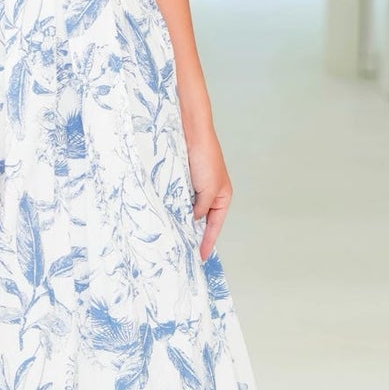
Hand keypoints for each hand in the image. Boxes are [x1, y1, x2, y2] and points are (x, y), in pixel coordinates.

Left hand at [184, 117, 231, 261]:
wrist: (191, 132)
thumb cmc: (205, 159)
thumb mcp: (208, 190)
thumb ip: (200, 209)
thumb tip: (192, 221)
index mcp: (222, 197)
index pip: (214, 226)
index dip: (207, 242)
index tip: (200, 257)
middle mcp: (210, 194)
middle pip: (202, 220)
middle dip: (193, 233)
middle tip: (183, 251)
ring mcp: (195, 188)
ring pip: (188, 211)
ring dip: (181, 221)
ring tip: (173, 238)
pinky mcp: (182, 181)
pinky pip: (178, 200)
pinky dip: (173, 208)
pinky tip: (166, 217)